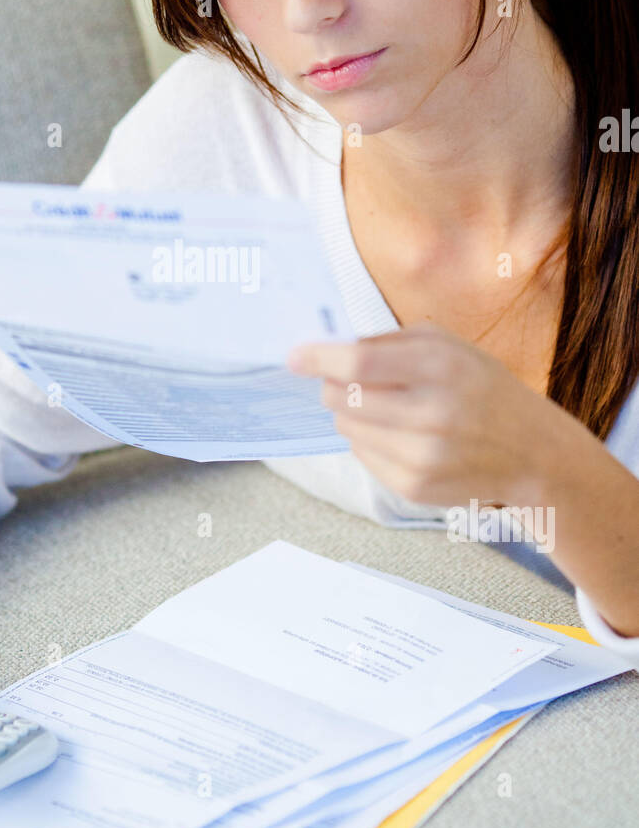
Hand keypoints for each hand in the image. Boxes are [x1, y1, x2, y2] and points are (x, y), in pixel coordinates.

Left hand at [286, 320, 575, 508]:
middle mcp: (432, 413)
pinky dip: (370, 441)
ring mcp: (422, 456)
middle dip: (334, 386)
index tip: (294, 357)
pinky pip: (362, 456)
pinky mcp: (414, 487)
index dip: (319, 359)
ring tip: (390, 411)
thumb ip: (389, 340)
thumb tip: (329, 348)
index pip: (360, 362)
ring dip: (353, 414)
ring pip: (347, 427)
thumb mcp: (448, 346)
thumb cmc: (482, 389)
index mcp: (441, 367)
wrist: (534, 454)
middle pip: (343, 397)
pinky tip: (403, 437)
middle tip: (350, 382)